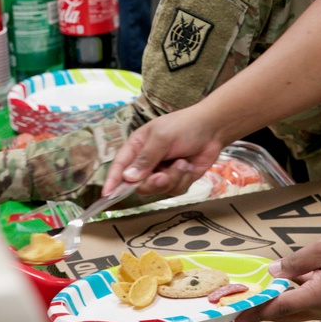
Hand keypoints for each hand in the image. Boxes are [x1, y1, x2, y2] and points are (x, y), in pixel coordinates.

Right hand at [103, 108, 225, 196]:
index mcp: (137, 147)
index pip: (120, 166)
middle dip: (152, 182)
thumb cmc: (184, 126)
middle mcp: (147, 162)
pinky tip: (189, 166)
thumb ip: (145, 158)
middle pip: (139, 185)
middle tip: (162, 176)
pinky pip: (174, 190)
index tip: (107, 196)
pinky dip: (183, 179)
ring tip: (182, 162)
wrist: (213, 129)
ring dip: (173, 177)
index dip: (113, 181)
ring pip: (158, 189)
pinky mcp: (177, 180)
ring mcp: (162, 172)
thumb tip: (128, 178)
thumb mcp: (162, 138)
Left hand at [234, 229, 320, 321]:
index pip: (280, 307)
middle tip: (244, 310)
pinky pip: (312, 303)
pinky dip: (298, 296)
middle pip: (288, 313)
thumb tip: (274, 271)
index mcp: (319, 296)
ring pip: (300, 309)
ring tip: (263, 294)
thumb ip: (295, 261)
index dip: (257, 310)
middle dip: (265, 310)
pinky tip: (291, 283)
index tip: (238, 318)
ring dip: (282, 302)